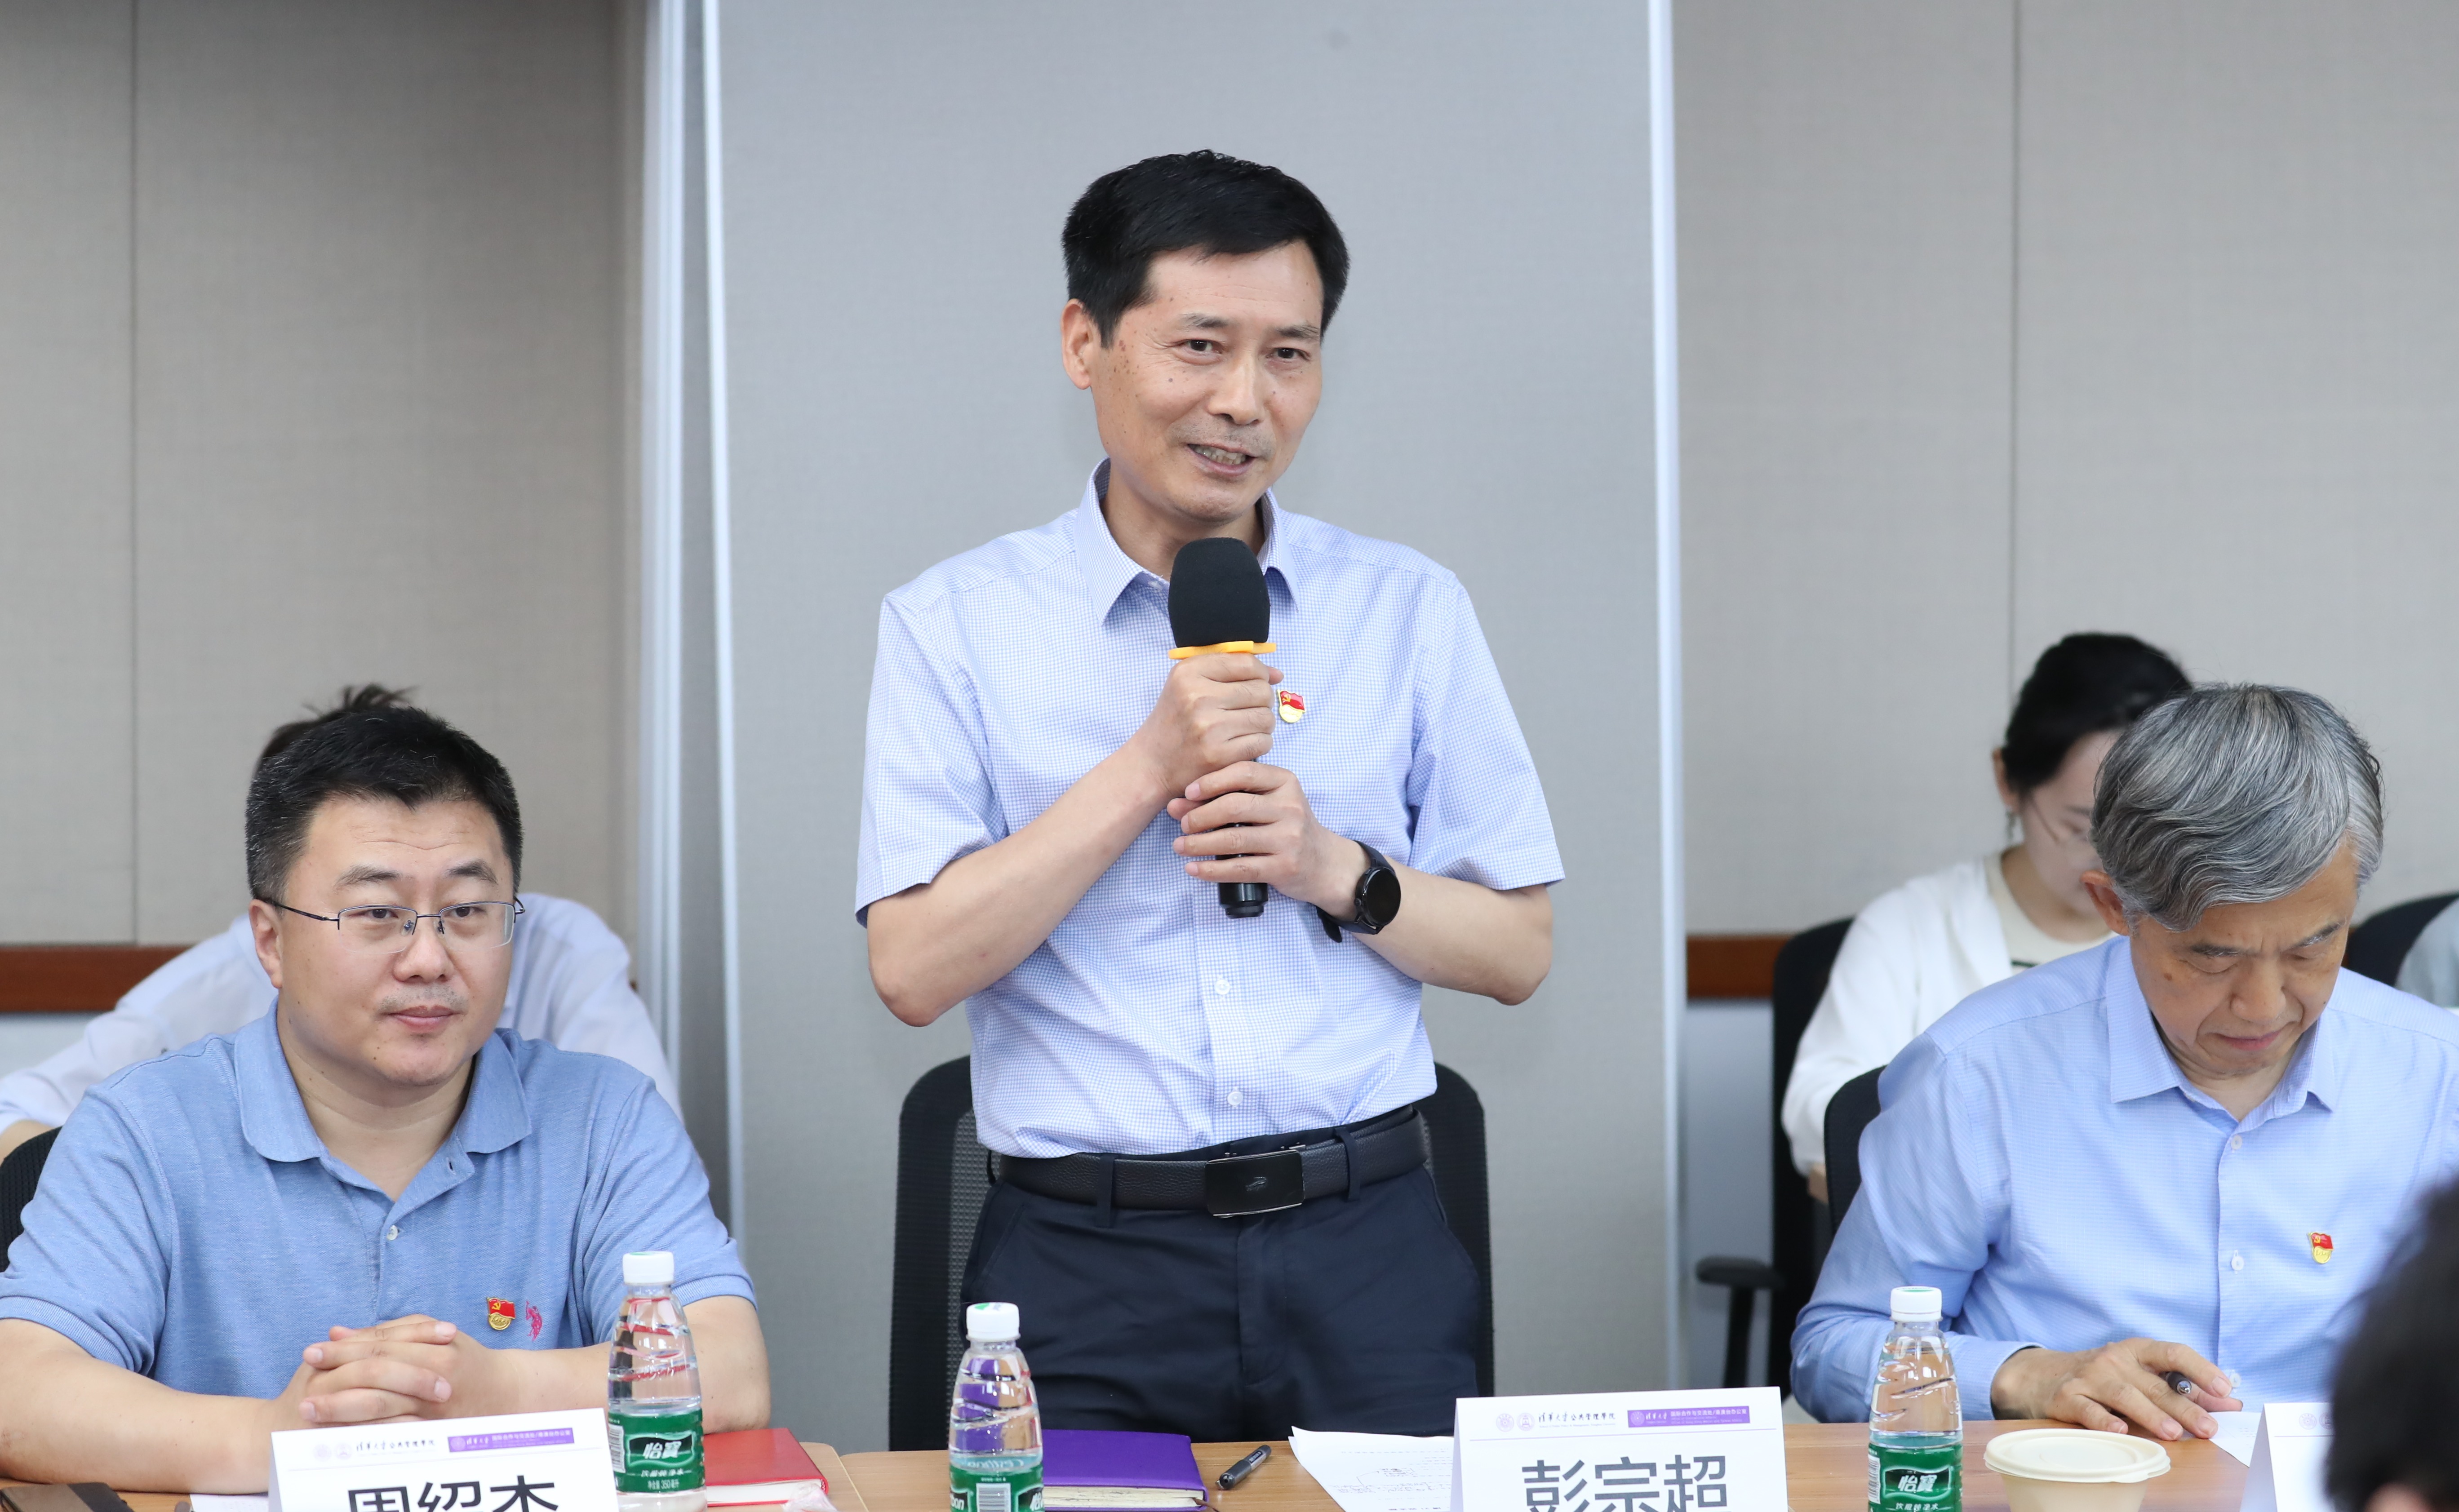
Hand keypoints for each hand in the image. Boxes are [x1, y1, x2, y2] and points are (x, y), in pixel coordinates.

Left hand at [288, 1316, 526, 1423]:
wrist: (506, 1395)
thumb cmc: (466, 1361)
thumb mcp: (434, 1336)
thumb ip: (389, 1332)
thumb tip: (339, 1331)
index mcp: (436, 1351)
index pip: (381, 1346)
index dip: (345, 1348)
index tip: (312, 1350)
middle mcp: (436, 1379)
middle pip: (377, 1374)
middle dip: (337, 1375)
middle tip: (304, 1380)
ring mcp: (434, 1410)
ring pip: (380, 1406)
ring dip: (340, 1407)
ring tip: (308, 1408)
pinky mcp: (432, 1435)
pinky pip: (391, 1433)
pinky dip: (362, 1431)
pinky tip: (337, 1432)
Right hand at [1125, 654, 1281, 801]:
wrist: (1152, 764)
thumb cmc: (1176, 721)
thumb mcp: (1189, 685)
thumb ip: (1231, 671)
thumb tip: (1278, 674)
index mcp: (1188, 673)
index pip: (1247, 663)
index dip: (1261, 674)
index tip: (1257, 683)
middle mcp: (1197, 696)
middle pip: (1261, 691)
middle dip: (1262, 701)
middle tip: (1246, 711)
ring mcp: (1208, 727)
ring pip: (1266, 718)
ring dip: (1261, 724)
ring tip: (1243, 728)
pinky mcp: (1219, 754)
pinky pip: (1262, 742)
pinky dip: (1259, 744)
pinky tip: (1241, 745)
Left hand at [1167, 762, 1363, 913]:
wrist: (1324, 863)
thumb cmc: (1287, 827)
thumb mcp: (1267, 803)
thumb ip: (1226, 796)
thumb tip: (1176, 805)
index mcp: (1285, 782)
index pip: (1243, 772)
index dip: (1211, 781)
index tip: (1188, 792)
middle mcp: (1290, 807)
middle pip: (1235, 806)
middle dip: (1200, 815)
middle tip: (1182, 824)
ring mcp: (1289, 838)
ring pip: (1234, 840)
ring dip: (1199, 844)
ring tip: (1179, 846)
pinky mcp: (1284, 867)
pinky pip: (1240, 868)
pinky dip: (1211, 870)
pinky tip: (1193, 869)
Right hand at [1989, 1339, 2240, 1438]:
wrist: (2041, 1376)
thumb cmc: (2103, 1377)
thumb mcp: (2140, 1374)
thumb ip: (2184, 1388)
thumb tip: (2230, 1403)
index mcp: (2137, 1351)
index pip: (2173, 1353)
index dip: (2200, 1368)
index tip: (2224, 1388)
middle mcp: (2114, 1360)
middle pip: (2155, 1383)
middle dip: (2185, 1406)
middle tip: (2208, 1427)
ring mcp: (2090, 1377)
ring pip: (2125, 1395)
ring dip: (2150, 1414)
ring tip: (2172, 1431)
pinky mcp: (2068, 1397)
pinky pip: (2088, 1410)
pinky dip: (2104, 1420)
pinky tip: (2119, 1430)